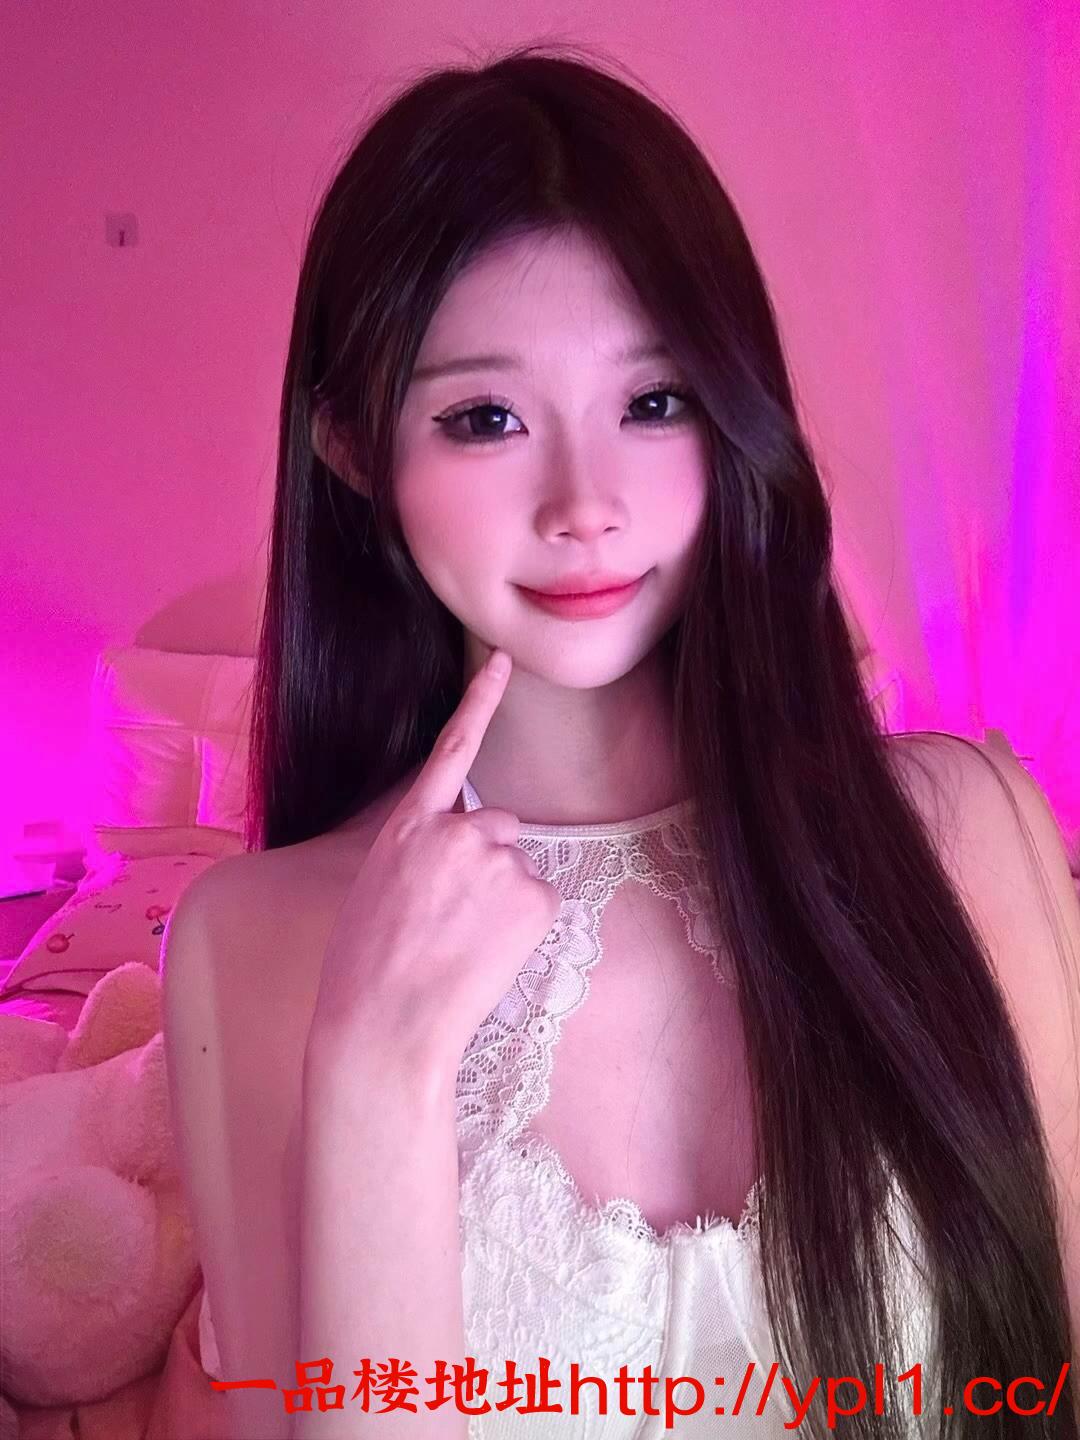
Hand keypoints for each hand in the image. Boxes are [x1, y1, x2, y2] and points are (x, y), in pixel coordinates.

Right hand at [310, 649, 561, 1071]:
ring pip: (517, 869)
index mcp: (408, 827)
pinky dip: (523, 927)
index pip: (452, 749)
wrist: (382, 1028)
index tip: (506, 662)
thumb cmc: (366, 972)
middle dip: (486, 864)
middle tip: (452, 922)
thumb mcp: (377, 890)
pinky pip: (540, 902)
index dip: (481, 701)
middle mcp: (457, 831)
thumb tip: (465, 856)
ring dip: (502, 901)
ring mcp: (498, 861)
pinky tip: (487, 955)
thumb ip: (421, 856)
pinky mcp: (533, 896)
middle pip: (498, 828)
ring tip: (461, 946)